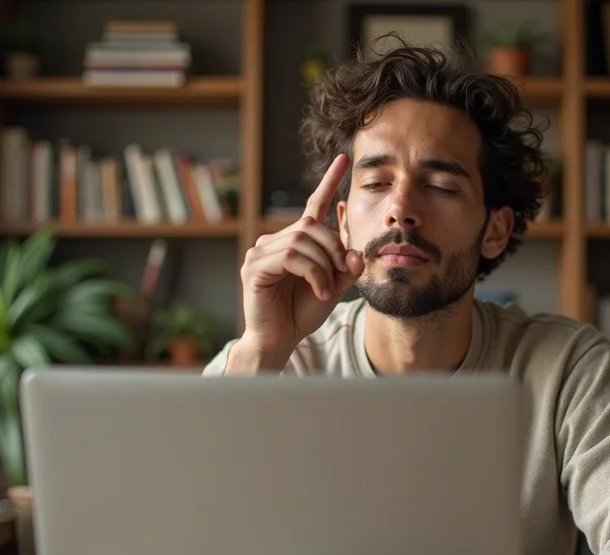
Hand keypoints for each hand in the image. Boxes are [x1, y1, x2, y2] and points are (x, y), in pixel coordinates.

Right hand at [238, 154, 364, 358]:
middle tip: (342, 273)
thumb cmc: (303, 312)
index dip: (329, 182)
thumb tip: (356, 251)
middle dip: (334, 249)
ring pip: (303, 241)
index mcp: (296, 241)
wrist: (281, 339)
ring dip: (324, 265)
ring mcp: (261, 252)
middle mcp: (275, 241)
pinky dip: (313, 273)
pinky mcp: (254, 266)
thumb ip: (346, 267)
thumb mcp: (334, 286)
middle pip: (313, 226)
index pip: (313, 206)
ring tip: (327, 288)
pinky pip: (292, 257)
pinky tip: (319, 290)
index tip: (344, 159)